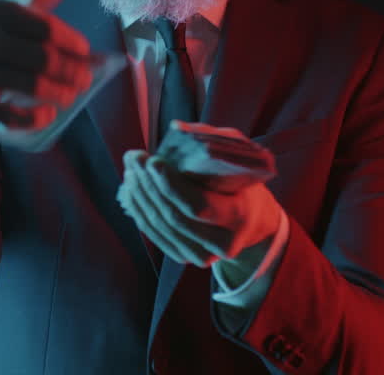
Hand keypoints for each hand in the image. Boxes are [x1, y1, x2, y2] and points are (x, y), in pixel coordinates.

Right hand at [0, 0, 92, 151]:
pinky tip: (46, 115)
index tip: (87, 54)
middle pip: (43, 58)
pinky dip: (33, 118)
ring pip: (30, 85)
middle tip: (84, 80)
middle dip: (72, 72)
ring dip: (60, 94)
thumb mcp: (4, 6)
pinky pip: (8, 116)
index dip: (73, 44)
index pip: (46, 27)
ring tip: (70, 96)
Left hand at [117, 148, 282, 268]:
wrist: (252, 224)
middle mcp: (221, 242)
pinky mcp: (186, 256)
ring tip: (130, 171)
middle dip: (149, 185)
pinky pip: (157, 235)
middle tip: (134, 157)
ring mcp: (203, 255)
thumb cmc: (243, 183)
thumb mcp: (240, 159)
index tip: (152, 160)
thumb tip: (176, 128)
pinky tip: (131, 192)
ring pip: (161, 227)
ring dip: (140, 197)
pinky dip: (140, 212)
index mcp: (237, 215)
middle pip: (174, 216)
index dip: (170, 185)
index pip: (197, 205)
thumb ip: (213, 141)